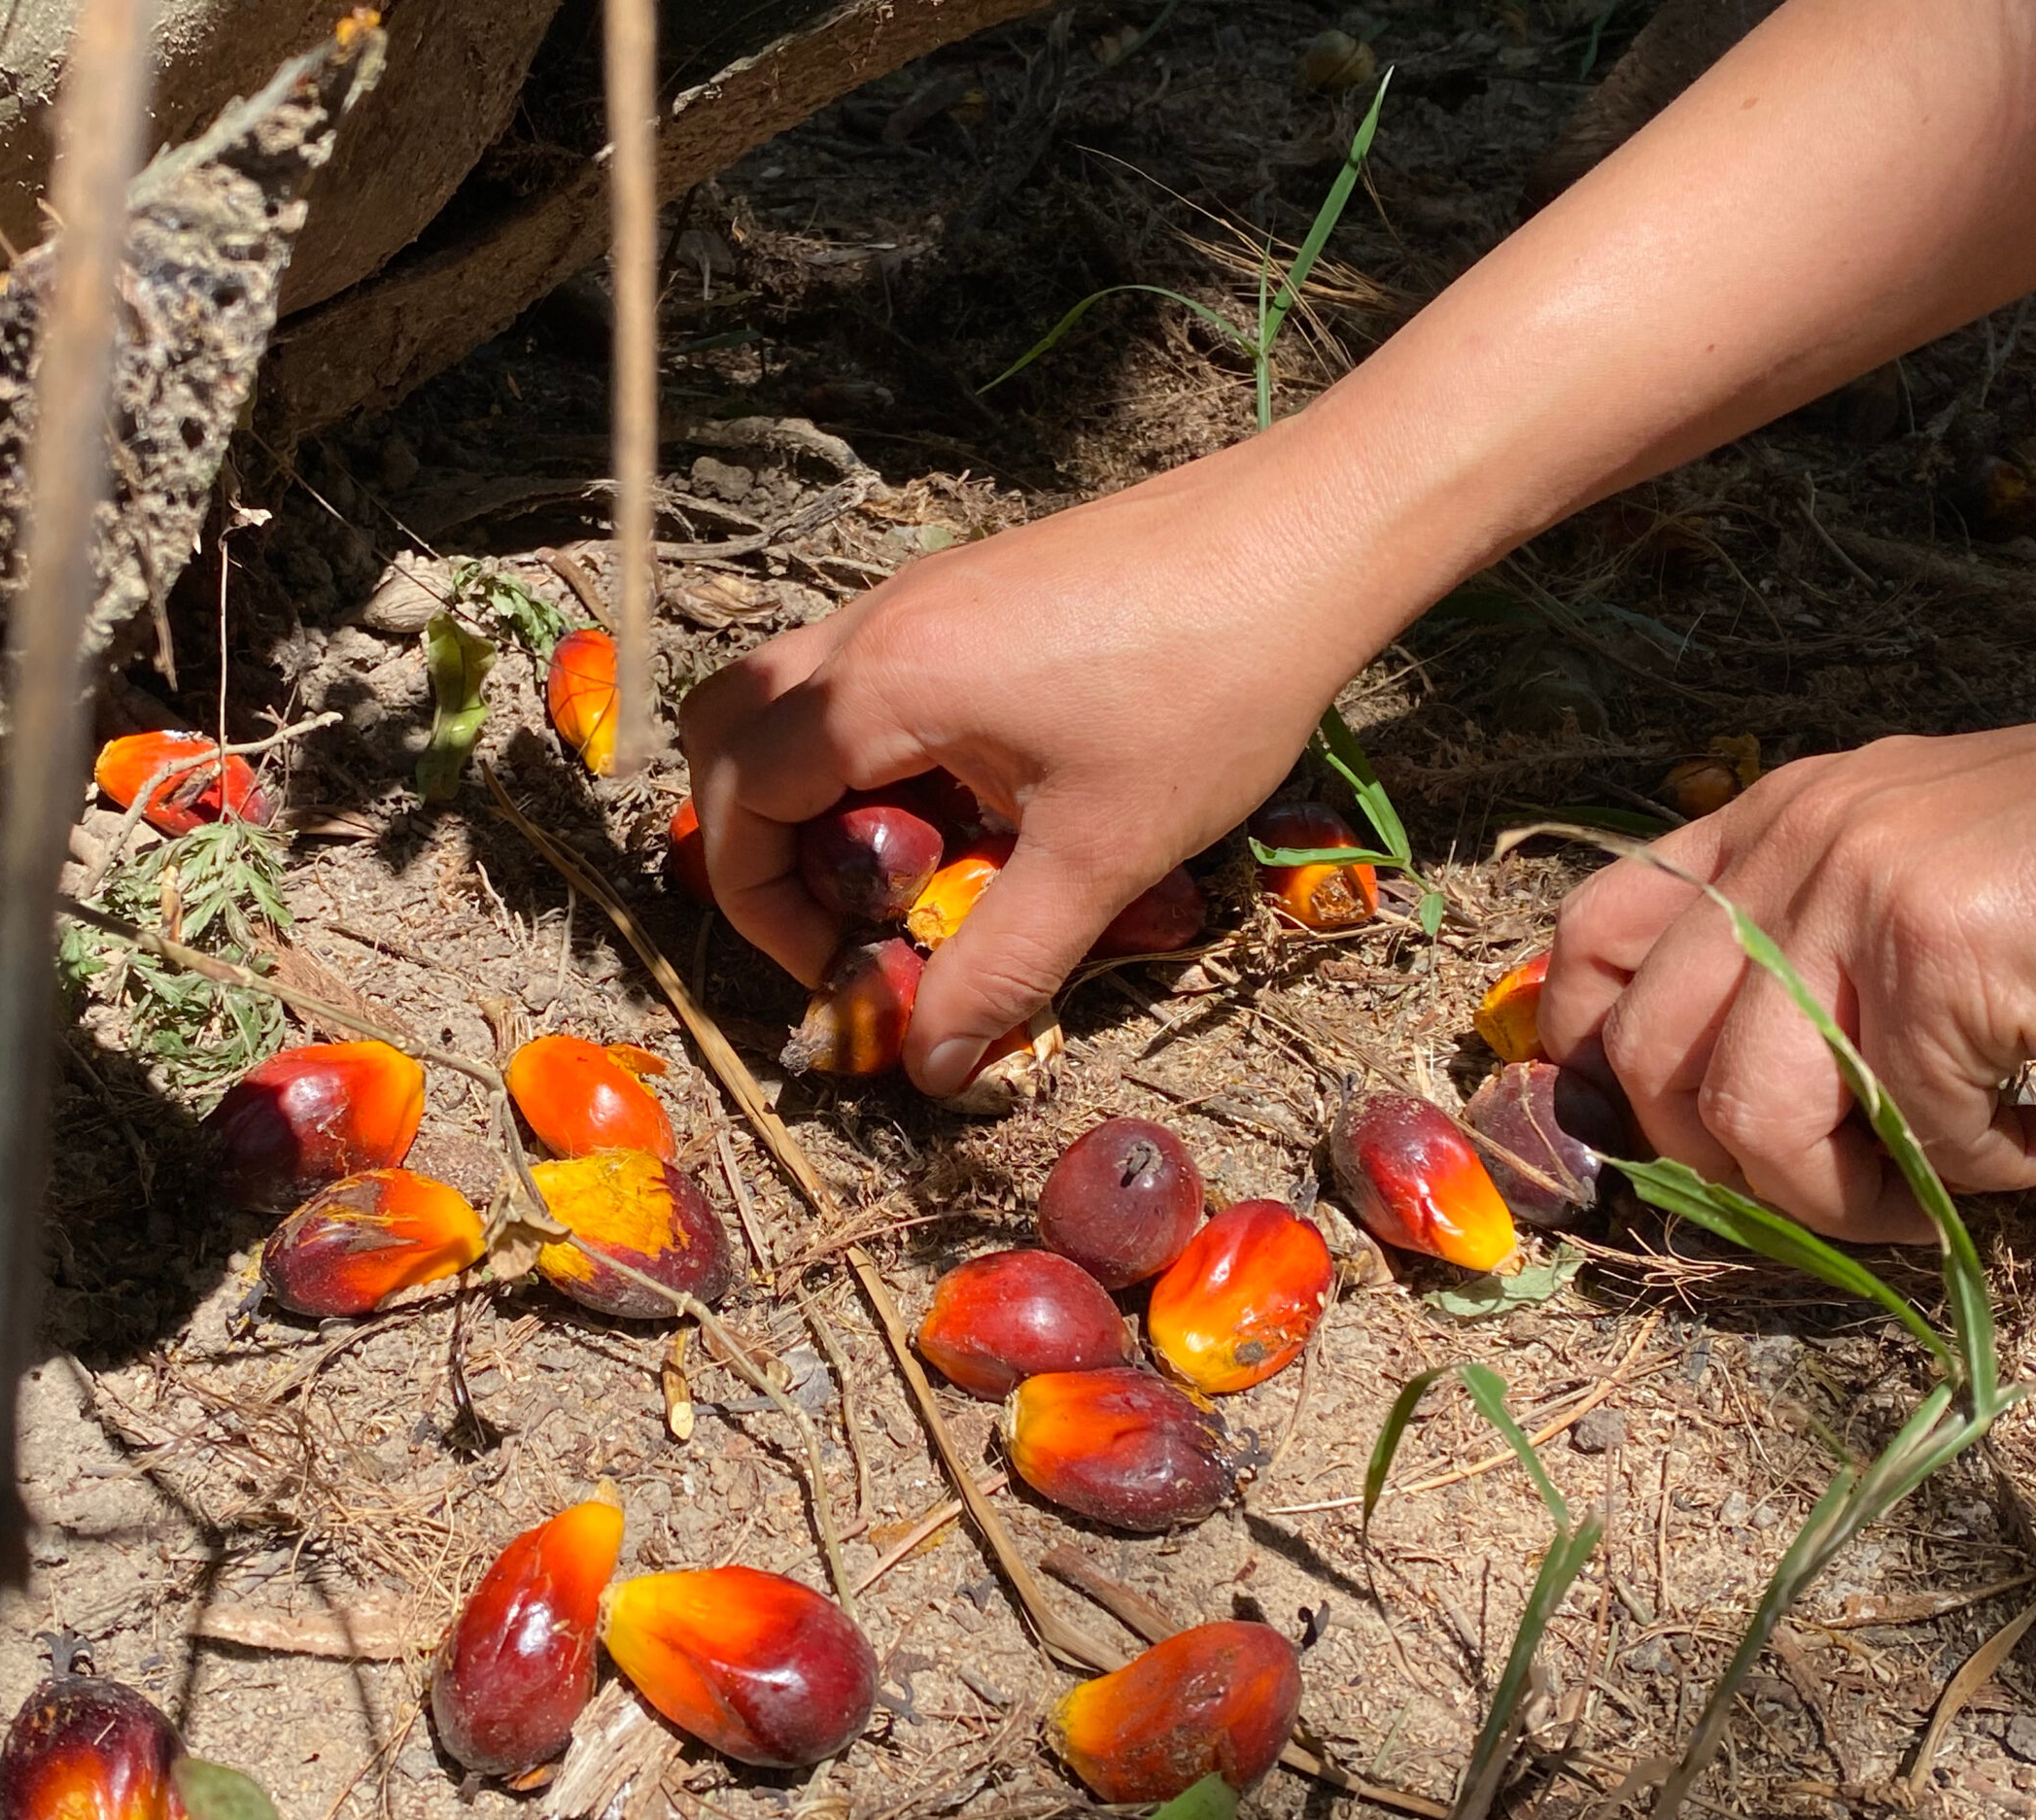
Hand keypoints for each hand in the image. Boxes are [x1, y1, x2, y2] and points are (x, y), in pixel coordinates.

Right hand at [679, 422, 1439, 1094]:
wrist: (1306, 536)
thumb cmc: (1207, 688)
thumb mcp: (1101, 855)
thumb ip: (1001, 966)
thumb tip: (930, 1066)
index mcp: (883, 684)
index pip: (739, 800)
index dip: (760, 907)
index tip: (840, 966)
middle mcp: (877, 622)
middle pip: (729, 728)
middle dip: (755, 839)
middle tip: (840, 915)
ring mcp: (922, 592)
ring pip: (798, 693)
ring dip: (820, 790)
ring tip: (914, 865)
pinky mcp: (973, 585)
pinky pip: (872, 670)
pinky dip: (878, 746)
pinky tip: (980, 798)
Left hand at [1540, 717, 2035, 1240]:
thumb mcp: (1915, 887)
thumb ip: (1808, 956)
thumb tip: (1704, 1104)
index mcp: (1772, 818)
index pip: (1595, 934)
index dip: (1590, 1053)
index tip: (1659, 1132)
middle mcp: (1792, 839)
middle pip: (1648, 1054)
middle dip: (1734, 1167)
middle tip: (1848, 1186)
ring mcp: (1856, 889)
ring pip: (1746, 1116)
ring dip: (1844, 1198)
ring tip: (1947, 1188)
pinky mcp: (1936, 953)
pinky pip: (1903, 1130)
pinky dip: (1980, 1177)